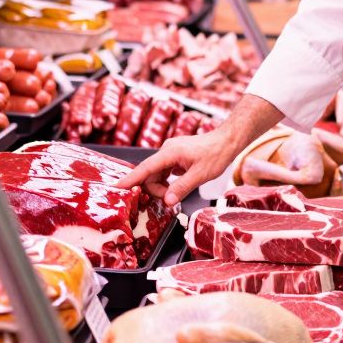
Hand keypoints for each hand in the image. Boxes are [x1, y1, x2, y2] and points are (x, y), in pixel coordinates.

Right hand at [116, 126, 239, 205]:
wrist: (226, 141)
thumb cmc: (216, 154)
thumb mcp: (200, 175)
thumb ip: (181, 188)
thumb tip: (166, 201)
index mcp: (169, 153)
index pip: (145, 168)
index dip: (129, 179)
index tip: (115, 187)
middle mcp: (167, 151)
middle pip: (150, 174)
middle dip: (154, 189)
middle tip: (169, 199)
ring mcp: (170, 153)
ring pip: (156, 174)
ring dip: (161, 187)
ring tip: (175, 193)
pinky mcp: (175, 157)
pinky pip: (164, 171)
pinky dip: (166, 181)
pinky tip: (176, 187)